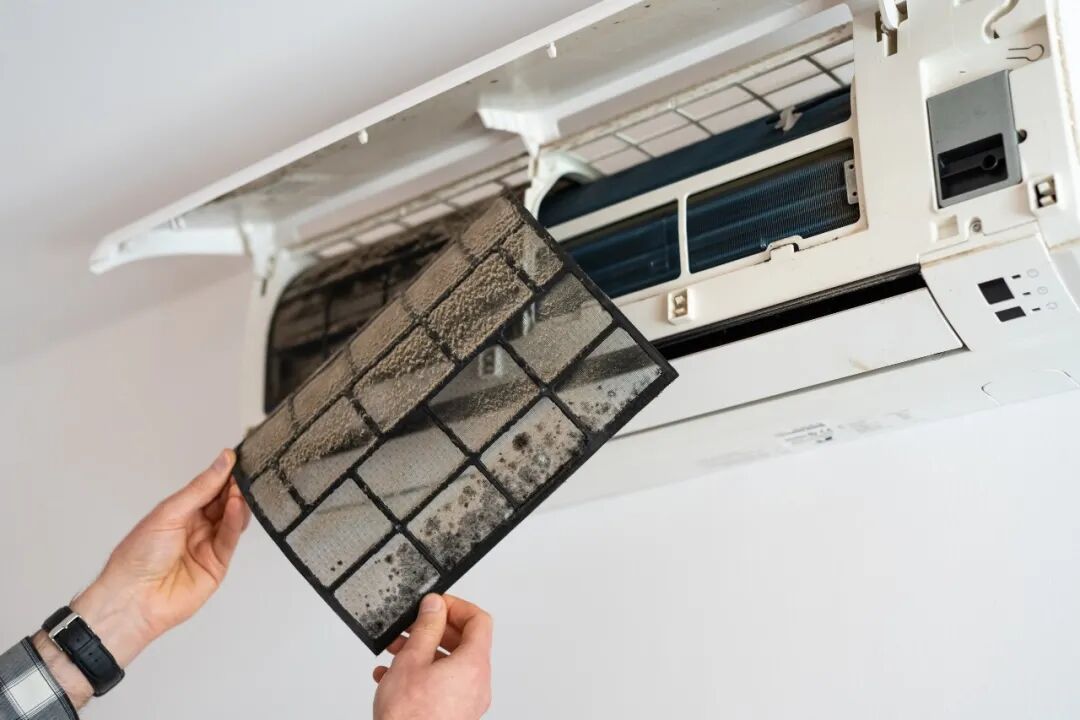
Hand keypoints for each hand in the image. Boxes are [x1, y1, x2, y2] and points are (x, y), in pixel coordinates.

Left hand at [34, 449, 250, 706]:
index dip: (223, 473)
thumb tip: (224, 459)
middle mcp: (197, 526)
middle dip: (235, 486)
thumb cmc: (138, 555)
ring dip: (238, 502)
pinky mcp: (219, 564)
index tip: (237, 457)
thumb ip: (201, 487)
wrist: (132, 599)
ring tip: (242, 488)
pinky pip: (231, 538)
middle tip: (247, 471)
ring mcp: (209, 545)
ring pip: (232, 518)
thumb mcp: (169, 512)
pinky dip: (236, 521)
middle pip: (224, 501)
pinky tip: (237, 506)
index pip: (209, 487)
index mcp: (180, 511)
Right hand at [373, 594, 492, 719]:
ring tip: (398, 651)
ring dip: (424, 652)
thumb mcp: (412, 661)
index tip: (435, 604)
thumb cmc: (410, 717)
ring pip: (451, 665)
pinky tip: (394, 676)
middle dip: (435, 630)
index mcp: (474, 664)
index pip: (479, 620)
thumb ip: (425, 628)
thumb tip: (434, 606)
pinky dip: (424, 674)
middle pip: (466, 642)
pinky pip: (444, 684)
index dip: (457, 606)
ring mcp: (468, 701)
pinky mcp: (456, 715)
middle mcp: (478, 683)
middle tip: (412, 626)